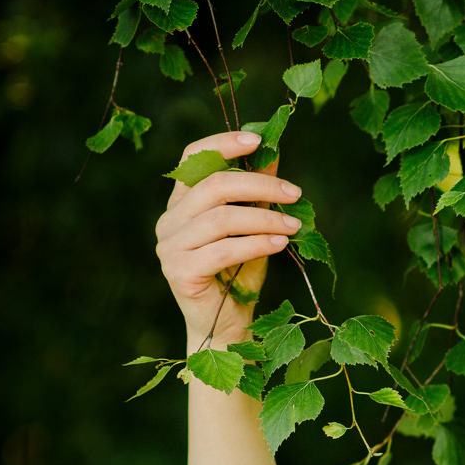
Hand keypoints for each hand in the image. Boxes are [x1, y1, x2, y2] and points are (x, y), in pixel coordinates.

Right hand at [155, 131, 303, 347]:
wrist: (227, 324)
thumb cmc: (239, 273)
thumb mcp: (253, 226)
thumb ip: (257, 193)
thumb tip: (273, 153)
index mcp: (181, 203)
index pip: (193, 158)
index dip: (223, 143)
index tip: (259, 140)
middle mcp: (169, 220)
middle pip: (213, 186)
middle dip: (259, 185)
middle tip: (295, 193)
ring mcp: (169, 246)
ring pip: (221, 219)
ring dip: (265, 218)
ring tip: (294, 225)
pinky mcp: (179, 271)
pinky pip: (223, 249)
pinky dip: (257, 243)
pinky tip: (280, 243)